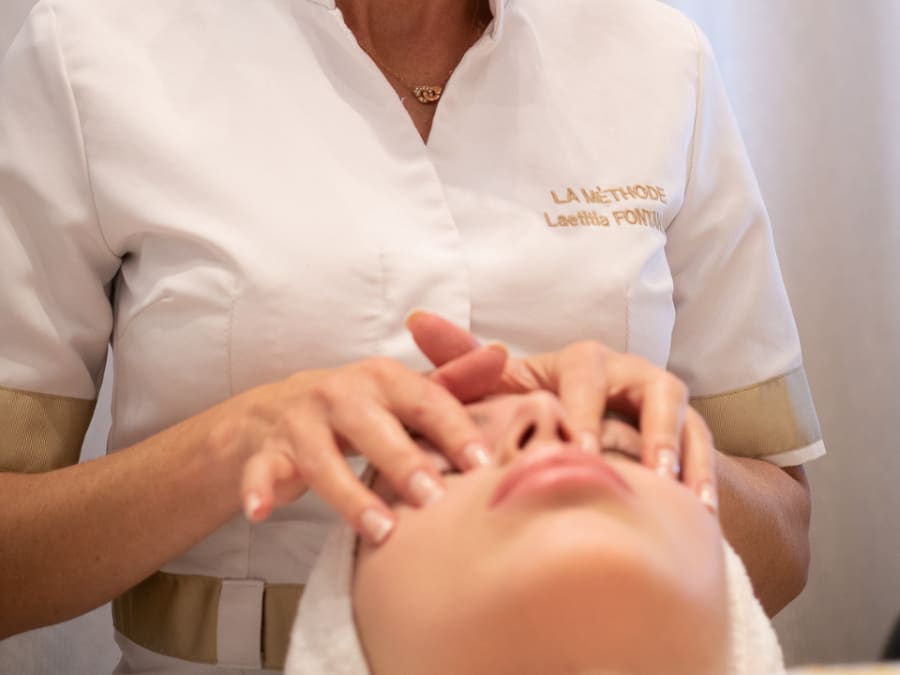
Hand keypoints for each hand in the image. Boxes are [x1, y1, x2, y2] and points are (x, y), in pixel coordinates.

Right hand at [236, 346, 506, 544]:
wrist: (277, 412)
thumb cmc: (358, 408)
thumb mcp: (403, 392)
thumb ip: (453, 381)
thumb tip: (503, 355)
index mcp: (381, 377)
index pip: (424, 400)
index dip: (454, 431)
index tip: (483, 465)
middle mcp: (339, 393)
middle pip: (373, 428)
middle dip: (404, 461)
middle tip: (433, 498)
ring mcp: (300, 422)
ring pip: (322, 459)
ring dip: (350, 495)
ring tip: (380, 530)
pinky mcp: (266, 451)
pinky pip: (261, 470)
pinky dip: (258, 489)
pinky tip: (261, 510)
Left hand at [406, 311, 717, 512]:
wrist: (602, 437)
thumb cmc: (541, 411)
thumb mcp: (504, 388)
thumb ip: (464, 363)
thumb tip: (416, 320)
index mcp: (583, 364)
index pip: (585, 371)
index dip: (583, 405)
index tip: (577, 447)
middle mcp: (629, 375)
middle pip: (647, 385)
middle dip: (640, 426)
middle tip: (626, 468)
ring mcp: (664, 402)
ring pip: (681, 412)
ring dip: (675, 445)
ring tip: (666, 482)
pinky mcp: (693, 430)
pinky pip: (706, 447)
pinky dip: (704, 474)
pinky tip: (699, 509)